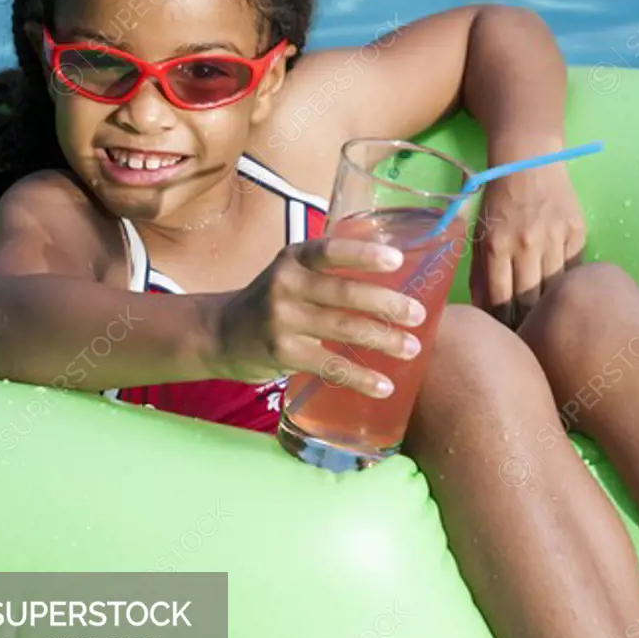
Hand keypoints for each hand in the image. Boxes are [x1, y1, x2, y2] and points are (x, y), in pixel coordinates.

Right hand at [215, 238, 426, 397]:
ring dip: (383, 340)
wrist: (220, 333)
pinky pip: (330, 365)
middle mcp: (286, 284)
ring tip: (412, 348)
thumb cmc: (271, 300)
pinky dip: (361, 378)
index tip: (397, 259)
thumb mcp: (290, 273)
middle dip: (387, 304)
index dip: (364, 254)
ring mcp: (282, 320)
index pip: (331, 251)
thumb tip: (393, 280)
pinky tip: (384, 386)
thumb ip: (328, 272)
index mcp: (294, 258)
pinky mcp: (282, 353)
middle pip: (345, 293)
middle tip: (418, 315)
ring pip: (343, 329)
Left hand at [469, 162, 585, 328]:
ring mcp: (555, 238)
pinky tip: (563, 296)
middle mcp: (526, 244)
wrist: (528, 160)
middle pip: (530, 300)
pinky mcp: (578, 232)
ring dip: (550, 309)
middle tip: (525, 338)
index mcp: (496, 245)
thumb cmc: (497, 200)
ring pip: (555, 289)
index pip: (501, 300)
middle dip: (527, 323)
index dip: (503, 324)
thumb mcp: (478, 233)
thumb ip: (479, 273)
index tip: (504, 339)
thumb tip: (480, 311)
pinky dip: (568, 284)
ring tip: (545, 324)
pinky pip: (574, 270)